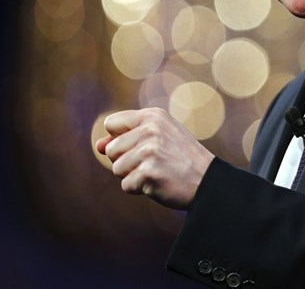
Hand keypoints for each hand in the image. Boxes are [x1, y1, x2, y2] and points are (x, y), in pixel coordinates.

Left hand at [95, 107, 214, 209]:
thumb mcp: (158, 137)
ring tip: (157, 171)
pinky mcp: (149, 173)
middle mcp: (150, 130)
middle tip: (153, 162)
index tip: (139, 146)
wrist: (207, 179)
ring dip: (133, 175)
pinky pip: (126, 185)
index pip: (111, 123)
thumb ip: (127, 137)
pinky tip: (158, 182)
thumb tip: (98, 145)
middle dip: (126, 161)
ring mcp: (150, 151)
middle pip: (111, 149)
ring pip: (117, 168)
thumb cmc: (180, 157)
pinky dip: (139, 188)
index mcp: (153, 116)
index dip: (119, 139)